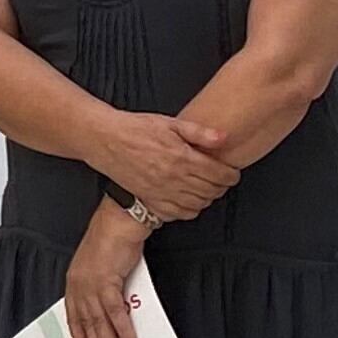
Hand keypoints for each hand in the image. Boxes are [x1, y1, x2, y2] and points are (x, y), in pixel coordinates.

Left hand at [66, 201, 145, 337]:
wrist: (118, 222)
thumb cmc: (111, 239)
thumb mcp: (100, 265)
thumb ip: (101, 286)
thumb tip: (110, 307)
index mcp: (74, 281)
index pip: (74, 315)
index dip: (78, 335)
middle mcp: (79, 285)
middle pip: (86, 322)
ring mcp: (91, 284)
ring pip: (99, 321)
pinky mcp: (107, 282)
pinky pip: (115, 311)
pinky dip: (123, 327)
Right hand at [91, 110, 231, 220]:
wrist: (105, 140)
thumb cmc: (135, 129)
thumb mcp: (170, 123)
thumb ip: (199, 132)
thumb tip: (224, 138)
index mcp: (182, 158)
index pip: (219, 174)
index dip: (231, 175)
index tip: (232, 173)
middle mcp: (174, 178)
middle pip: (211, 191)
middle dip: (222, 187)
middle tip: (222, 181)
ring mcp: (162, 191)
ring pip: (197, 204)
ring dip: (208, 199)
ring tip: (208, 190)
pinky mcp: (150, 199)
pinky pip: (178, 214)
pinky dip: (189, 210)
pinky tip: (190, 201)